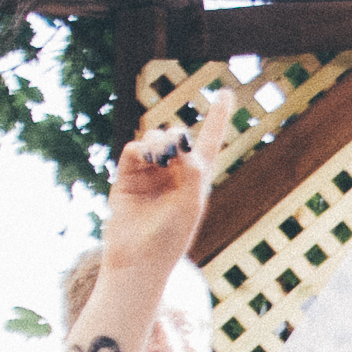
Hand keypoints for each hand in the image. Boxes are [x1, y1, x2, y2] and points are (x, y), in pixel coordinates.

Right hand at [103, 109, 224, 275]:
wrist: (138, 258)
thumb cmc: (170, 237)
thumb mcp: (190, 203)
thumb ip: (192, 169)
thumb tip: (181, 140)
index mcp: (197, 179)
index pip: (209, 141)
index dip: (217, 117)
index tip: (224, 93)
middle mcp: (174, 172)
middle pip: (177, 135)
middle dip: (176, 136)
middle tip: (172, 151)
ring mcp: (150, 173)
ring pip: (154, 139)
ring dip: (158, 142)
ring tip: (158, 158)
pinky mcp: (127, 177)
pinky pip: (133, 150)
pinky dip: (139, 149)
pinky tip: (144, 158)